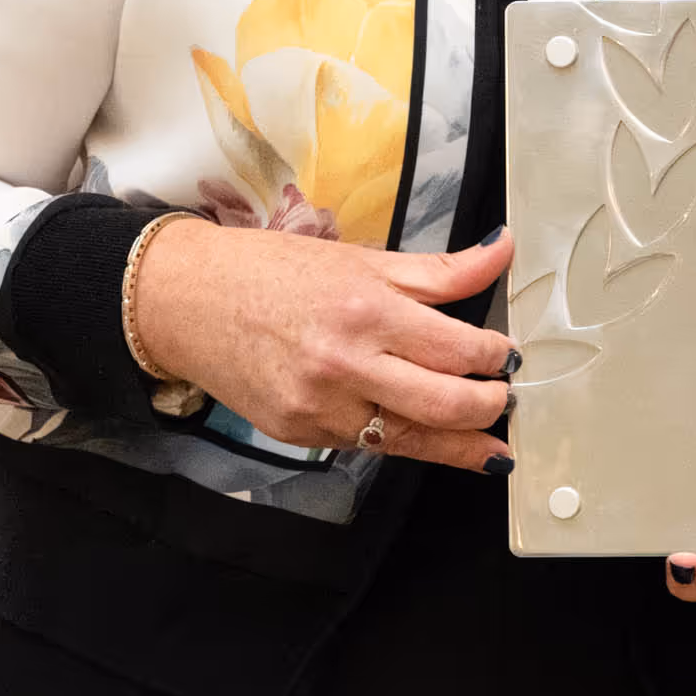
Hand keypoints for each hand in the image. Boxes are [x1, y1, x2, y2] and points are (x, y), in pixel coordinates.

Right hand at [126, 219, 518, 472]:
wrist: (186, 301)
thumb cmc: (273, 271)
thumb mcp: (361, 260)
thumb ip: (439, 271)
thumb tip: (503, 250)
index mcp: (367, 310)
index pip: (459, 349)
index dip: (497, 357)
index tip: (509, 355)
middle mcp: (346, 364)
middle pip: (446, 405)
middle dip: (490, 407)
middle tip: (507, 400)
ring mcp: (321, 407)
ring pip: (411, 440)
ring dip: (460, 445)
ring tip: (489, 444)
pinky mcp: (300, 434)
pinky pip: (367, 445)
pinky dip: (401, 440)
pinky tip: (424, 437)